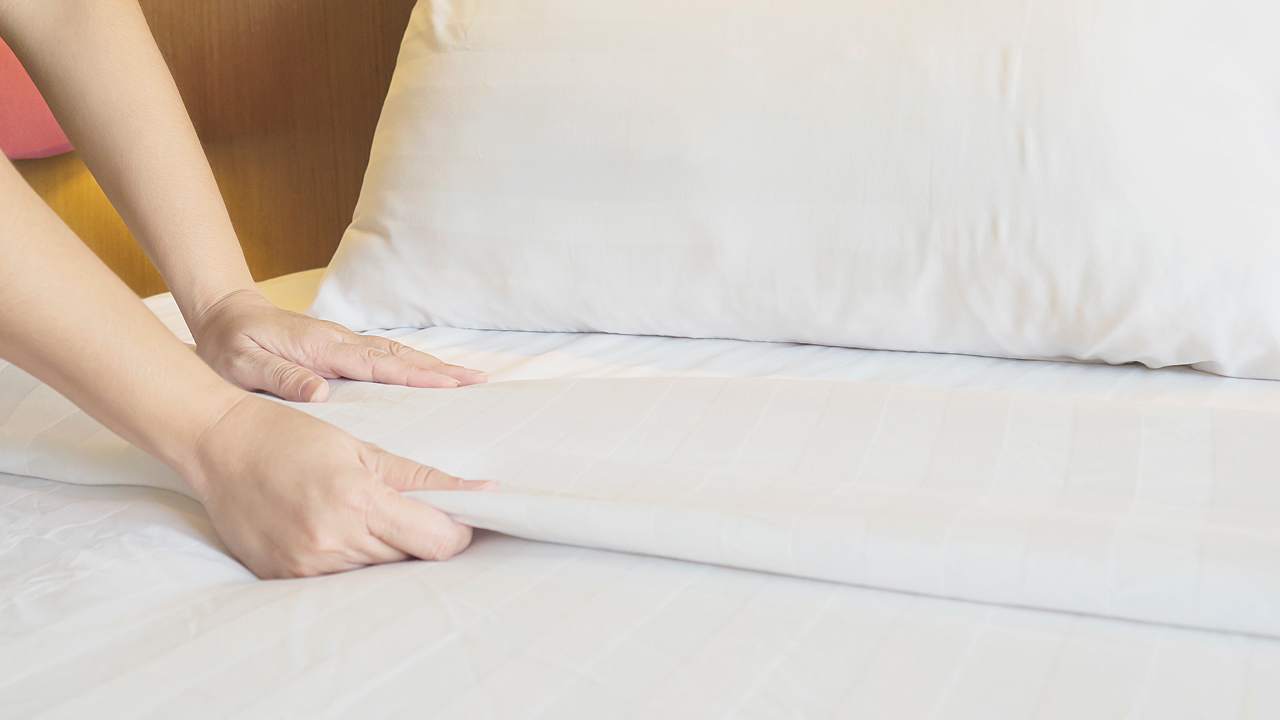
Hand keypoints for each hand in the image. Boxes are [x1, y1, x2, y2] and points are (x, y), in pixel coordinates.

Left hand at [188, 289, 486, 401]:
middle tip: (478, 382)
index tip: (450, 384)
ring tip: (466, 379)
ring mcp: (342, 342)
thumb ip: (281, 377)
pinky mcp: (340, 346)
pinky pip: (384, 356)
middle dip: (440, 370)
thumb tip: (320, 394)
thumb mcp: (244, 365)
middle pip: (400, 355)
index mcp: (322, 348)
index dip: (416, 376)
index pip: (378, 364)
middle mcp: (340, 341)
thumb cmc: (230, 345)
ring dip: (432, 366)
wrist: (224, 315)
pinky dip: (411, 363)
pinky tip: (428, 373)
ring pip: (396, 353)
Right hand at [188, 394, 495, 577]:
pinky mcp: (284, 577)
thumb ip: (423, 478)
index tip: (456, 516)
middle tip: (405, 508)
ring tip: (360, 513)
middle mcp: (333, 540)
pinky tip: (334, 529)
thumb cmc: (290, 437)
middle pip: (411, 559)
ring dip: (384, 549)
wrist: (218, 446)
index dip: (456, 531)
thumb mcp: (363, 448)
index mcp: (358, 500)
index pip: (436, 541)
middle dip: (420, 536)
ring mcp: (306, 565)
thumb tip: (481, 492)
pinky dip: (350, 559)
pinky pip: (340, 580)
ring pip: (377, 572)